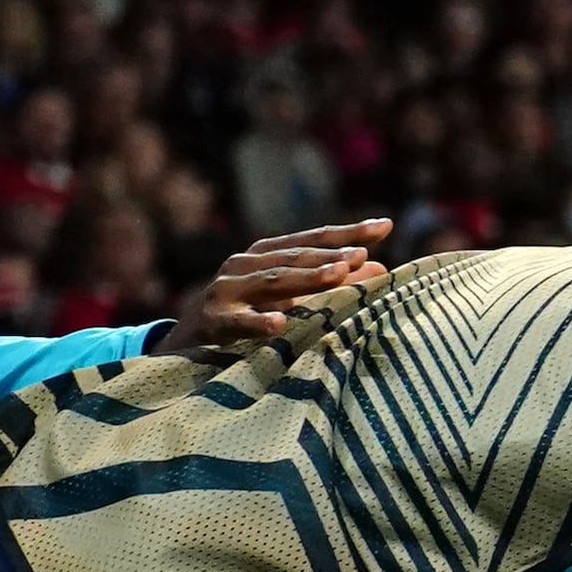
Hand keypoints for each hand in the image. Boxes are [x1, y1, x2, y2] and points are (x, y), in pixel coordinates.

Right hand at [149, 219, 388, 358]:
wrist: (185, 345)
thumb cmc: (245, 315)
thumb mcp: (288, 297)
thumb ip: (330, 283)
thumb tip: (380, 267)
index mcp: (265, 256)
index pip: (312, 240)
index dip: (348, 233)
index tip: (385, 226)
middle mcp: (244, 265)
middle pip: (293, 257)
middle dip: (329, 255)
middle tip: (361, 254)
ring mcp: (226, 291)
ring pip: (271, 282)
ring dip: (305, 278)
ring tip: (337, 275)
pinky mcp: (212, 320)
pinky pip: (238, 322)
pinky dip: (258, 322)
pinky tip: (280, 324)